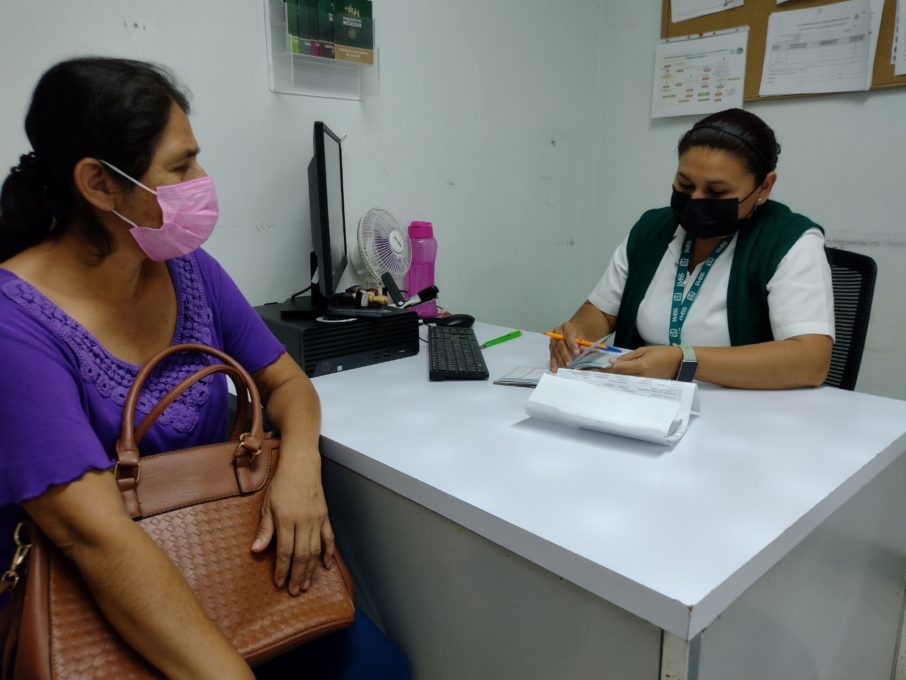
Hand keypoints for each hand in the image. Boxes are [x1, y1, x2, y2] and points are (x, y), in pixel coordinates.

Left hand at [250, 452, 334, 595]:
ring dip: (311, 569)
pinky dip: (329, 553)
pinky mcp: (325, 516)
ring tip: (307, 584)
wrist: (301, 466)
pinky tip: (326, 566)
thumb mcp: (267, 506)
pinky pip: (329, 538)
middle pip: (302, 554)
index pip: (285, 551)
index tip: (279, 583)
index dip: (282, 569)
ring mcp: (317, 519)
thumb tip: (256, 551)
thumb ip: (265, 530)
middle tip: (295, 591)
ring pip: (316, 550)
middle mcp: (304, 521)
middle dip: (298, 575)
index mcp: (286, 519)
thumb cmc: (281, 485)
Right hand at [549, 322, 582, 370]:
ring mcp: (553, 340)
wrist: (574, 333)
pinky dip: (553, 363)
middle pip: (560, 344)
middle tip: (569, 363)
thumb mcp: (584, 337)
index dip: (572, 344)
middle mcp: (557, 333)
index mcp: (567, 327)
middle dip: (565, 354)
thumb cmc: (580, 335)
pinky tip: (554, 369)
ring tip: (564, 367)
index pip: (568, 335)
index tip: (576, 353)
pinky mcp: (551, 347)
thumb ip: (585, 344)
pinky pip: (552, 355)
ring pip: (555, 350)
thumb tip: (582, 349)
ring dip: (560, 360)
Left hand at [603, 345, 682, 379]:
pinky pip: (632, 385)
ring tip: (603, 380)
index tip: (597, 371)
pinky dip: (624, 384)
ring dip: (615, 382)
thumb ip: (628, 357)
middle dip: (609, 378)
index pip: (620, 369)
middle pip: (621, 378)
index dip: (608, 370)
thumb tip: (613, 362)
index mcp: (640, 366)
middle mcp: (641, 377)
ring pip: (625, 383)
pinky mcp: (647, 387)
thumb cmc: (661, 353)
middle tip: (597, 377)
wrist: (678, 363)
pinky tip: (617, 382)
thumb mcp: (643, 350)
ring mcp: (644, 384)